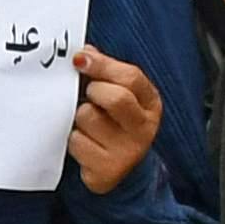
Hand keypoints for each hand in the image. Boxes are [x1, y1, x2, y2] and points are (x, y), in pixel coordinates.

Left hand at [67, 44, 165, 197]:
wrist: (118, 170)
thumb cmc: (114, 123)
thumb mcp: (119, 94)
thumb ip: (104, 71)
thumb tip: (84, 52)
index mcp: (150, 103)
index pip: (131, 77)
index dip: (102, 65)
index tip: (79, 59)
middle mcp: (144, 128)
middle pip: (116, 98)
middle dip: (93, 92)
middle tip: (88, 96)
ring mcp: (127, 152)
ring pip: (89, 119)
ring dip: (79, 118)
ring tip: (86, 124)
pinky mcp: (106, 171)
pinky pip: (77, 142)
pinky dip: (73, 139)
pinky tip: (83, 142)